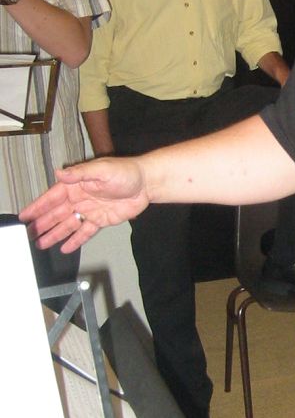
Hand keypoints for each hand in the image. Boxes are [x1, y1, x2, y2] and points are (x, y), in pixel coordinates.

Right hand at [19, 157, 150, 251]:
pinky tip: (65, 248)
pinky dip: (75, 240)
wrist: (146, 184)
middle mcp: (80, 198)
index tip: (25, 216)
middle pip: (57, 214)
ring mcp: (89, 210)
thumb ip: (79, 174)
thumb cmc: (125, 171)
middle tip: (29, 234)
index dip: (38, 207)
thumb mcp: (100, 169)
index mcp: (76, 185)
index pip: (52, 197)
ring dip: (55, 234)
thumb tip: (59, 173)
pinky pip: (85, 232)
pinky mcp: (101, 220)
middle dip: (42, 224)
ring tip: (41, 244)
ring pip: (68, 225)